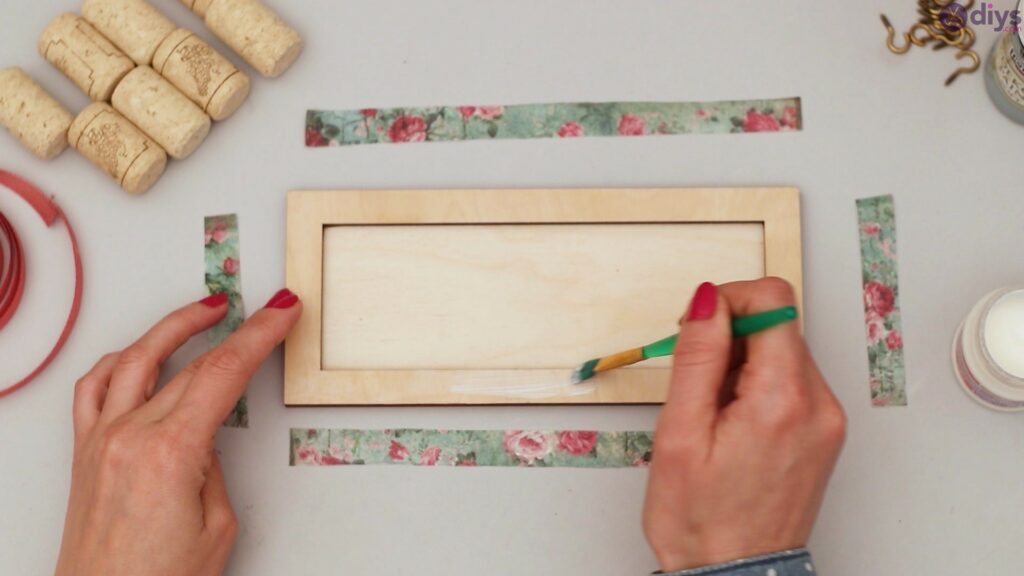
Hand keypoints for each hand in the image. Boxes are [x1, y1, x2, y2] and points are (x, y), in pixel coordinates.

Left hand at [55, 289, 301, 575]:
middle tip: (265, 311)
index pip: (224, 373)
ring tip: (203, 311)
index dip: (259, 335)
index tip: (280, 312)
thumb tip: (207, 437)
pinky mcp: (84, 453)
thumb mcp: (215, 525)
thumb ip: (212, 468)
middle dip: (236, 332)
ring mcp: (101, 440)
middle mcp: (129, 438)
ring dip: (173, 327)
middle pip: (192, 365)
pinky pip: (93, 387)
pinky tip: (139, 351)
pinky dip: (120, 359)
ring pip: (136, 359)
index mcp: (170, 453)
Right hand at [643, 279, 845, 571]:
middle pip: (780, 323)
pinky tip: (732, 421)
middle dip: (731, 334)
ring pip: (783, 350)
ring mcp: (826, 420)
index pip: (774, 300)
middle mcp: (818, 406)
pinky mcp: (823, 432)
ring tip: (712, 410)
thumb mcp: (681, 433)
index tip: (698, 327)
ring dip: (742, 361)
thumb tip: (708, 299)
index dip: (728, 299)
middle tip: (696, 379)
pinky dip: (757, 384)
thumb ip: (698, 356)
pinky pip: (791, 380)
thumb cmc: (702, 521)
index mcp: (782, 400)